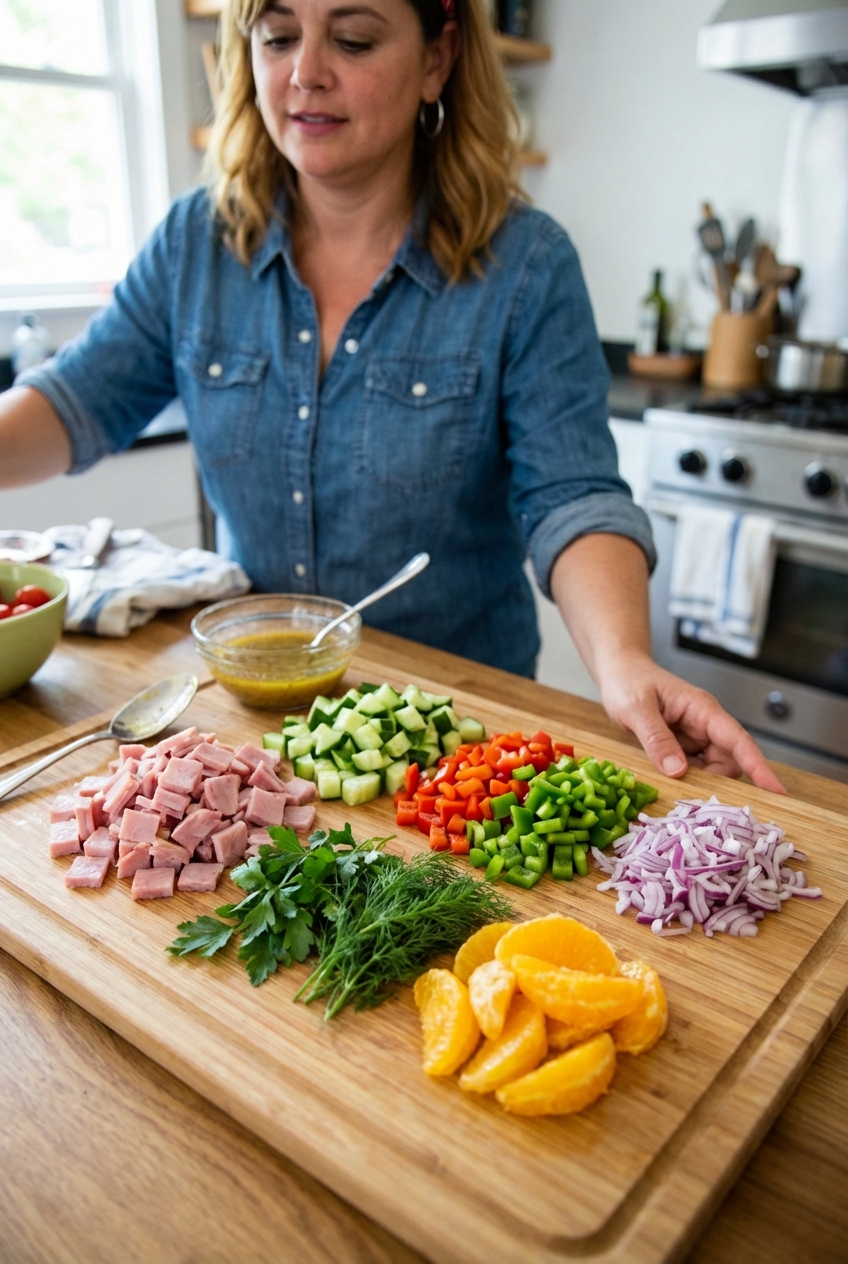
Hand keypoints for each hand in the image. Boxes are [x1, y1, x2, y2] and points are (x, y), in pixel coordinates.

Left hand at [597, 650, 785, 793]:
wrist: (618, 670)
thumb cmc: (628, 681)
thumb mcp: (636, 709)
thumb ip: (656, 738)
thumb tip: (678, 771)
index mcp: (702, 709)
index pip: (738, 740)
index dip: (758, 766)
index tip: (777, 790)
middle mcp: (704, 724)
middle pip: (729, 761)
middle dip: (720, 783)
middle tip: (699, 805)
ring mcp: (694, 737)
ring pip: (712, 769)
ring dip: (700, 784)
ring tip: (679, 794)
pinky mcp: (682, 747)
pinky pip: (693, 770)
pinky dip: (686, 781)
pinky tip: (670, 786)